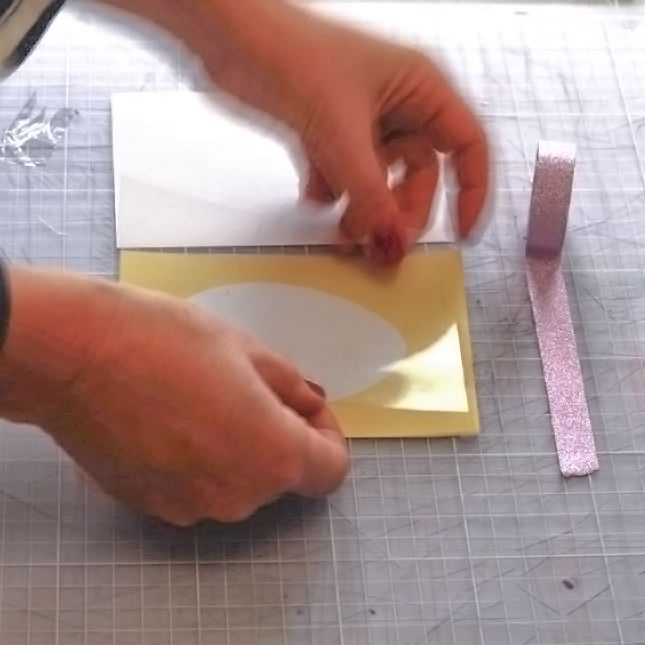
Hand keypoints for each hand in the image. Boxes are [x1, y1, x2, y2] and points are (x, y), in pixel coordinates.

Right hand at [2, 266, 348, 525]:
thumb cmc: (165, 341)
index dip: (328, 435)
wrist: (75, 356)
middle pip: (283, 475)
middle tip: (253, 388)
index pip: (330, 469)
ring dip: (239, 447)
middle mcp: (239, 496)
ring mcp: (193, 508)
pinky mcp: (154, 507)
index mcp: (274, 457)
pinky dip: (201, 460)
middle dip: (281, 434)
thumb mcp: (247, 349)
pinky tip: (174, 419)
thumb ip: (291, 386)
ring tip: (207, 399)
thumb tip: (310, 403)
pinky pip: (199, 487)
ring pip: (239, 481)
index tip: (308, 408)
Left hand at [193, 0, 489, 261]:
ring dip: (364, 210)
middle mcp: (397, 104)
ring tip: (345, 230)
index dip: (469, 192)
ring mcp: (363, 121)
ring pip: (380, 181)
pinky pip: (346, 177)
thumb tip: (393, 242)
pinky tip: (316, 194)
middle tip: (384, 241)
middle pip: (420, 175)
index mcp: (420, 88)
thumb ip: (371, 197)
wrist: (230, 40)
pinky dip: (334, 193)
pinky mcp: (330, 132)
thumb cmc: (291, 53)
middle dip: (401, 210)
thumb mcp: (344, 135)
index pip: (466, 147)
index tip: (459, 232)